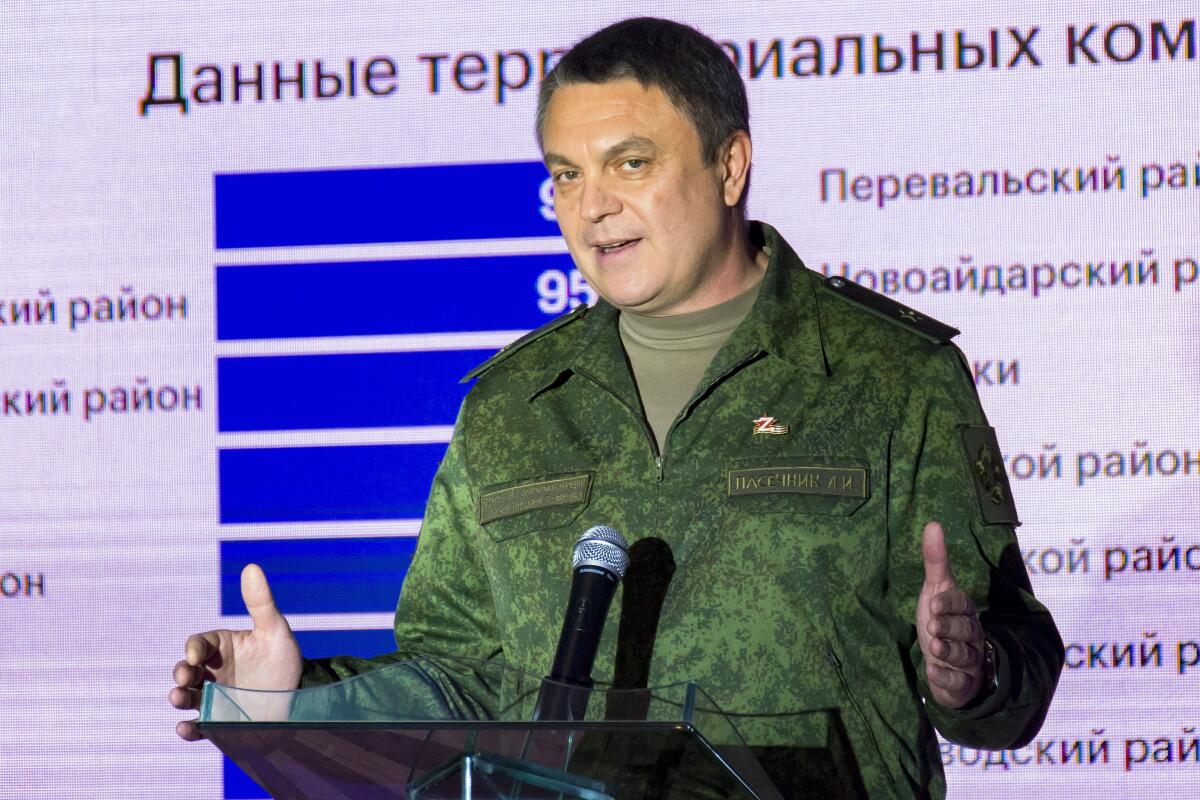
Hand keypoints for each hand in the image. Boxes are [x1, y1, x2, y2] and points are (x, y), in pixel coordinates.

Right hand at [169, 564, 302, 740]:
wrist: (299, 700)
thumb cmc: (284, 661)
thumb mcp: (275, 631)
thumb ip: (261, 603)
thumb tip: (251, 567)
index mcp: (221, 648)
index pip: (199, 644)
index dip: (194, 648)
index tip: (197, 656)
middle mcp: (212, 672)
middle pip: (186, 670)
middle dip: (181, 673)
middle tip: (184, 678)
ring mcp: (212, 699)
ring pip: (186, 697)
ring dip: (178, 697)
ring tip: (179, 698)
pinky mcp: (217, 724)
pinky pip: (197, 727)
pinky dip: (188, 729)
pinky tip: (186, 728)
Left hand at [916, 521, 985, 708]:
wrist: (949, 662)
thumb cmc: (941, 619)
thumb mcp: (935, 591)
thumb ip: (936, 561)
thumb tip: (933, 523)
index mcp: (965, 611)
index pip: (961, 605)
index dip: (949, 604)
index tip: (933, 603)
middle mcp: (971, 635)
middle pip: (965, 630)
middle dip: (949, 628)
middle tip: (932, 625)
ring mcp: (968, 661)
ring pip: (963, 656)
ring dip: (948, 652)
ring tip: (933, 649)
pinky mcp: (961, 684)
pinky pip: (957, 682)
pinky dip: (945, 677)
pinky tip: (931, 672)